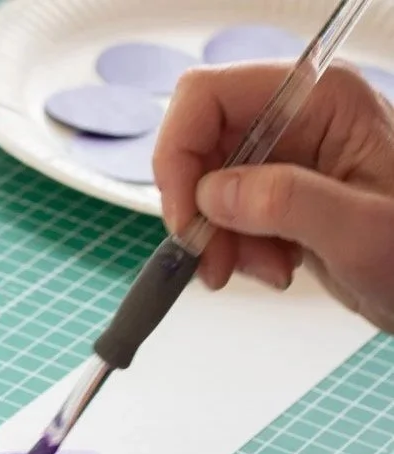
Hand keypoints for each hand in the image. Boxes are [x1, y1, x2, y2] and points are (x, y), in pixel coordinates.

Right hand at [154, 63, 393, 332]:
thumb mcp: (364, 232)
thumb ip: (289, 203)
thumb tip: (214, 194)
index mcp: (322, 99)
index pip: (208, 96)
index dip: (179, 152)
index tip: (185, 216)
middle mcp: (296, 116)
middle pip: (198, 142)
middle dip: (198, 208)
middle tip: (216, 260)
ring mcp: (285, 151)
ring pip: (204, 183)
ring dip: (217, 236)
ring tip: (264, 269)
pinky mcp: (276, 186)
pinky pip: (221, 209)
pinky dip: (231, 245)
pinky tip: (272, 264)